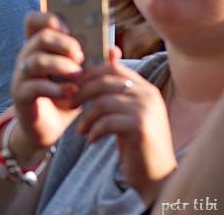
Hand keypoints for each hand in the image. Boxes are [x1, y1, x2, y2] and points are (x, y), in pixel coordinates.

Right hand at [12, 11, 86, 149]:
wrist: (48, 127)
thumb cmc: (65, 95)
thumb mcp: (82, 77)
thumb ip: (96, 62)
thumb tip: (115, 50)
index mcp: (39, 46)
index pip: (34, 20)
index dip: (50, 19)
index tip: (71, 30)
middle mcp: (27, 56)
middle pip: (40, 37)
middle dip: (64, 44)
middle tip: (81, 57)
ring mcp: (21, 75)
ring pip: (36, 61)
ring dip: (61, 66)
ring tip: (78, 76)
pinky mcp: (21, 94)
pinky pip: (34, 86)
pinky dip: (54, 89)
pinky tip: (69, 93)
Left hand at [73, 55, 175, 202]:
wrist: (157, 175)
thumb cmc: (137, 142)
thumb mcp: (127, 111)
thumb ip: (117, 89)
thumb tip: (109, 52)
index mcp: (146, 88)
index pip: (112, 67)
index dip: (89, 74)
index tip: (74, 87)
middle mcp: (148, 95)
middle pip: (104, 82)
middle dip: (81, 92)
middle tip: (70, 105)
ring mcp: (146, 110)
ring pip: (102, 102)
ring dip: (86, 117)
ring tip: (80, 129)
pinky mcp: (140, 127)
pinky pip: (106, 122)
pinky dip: (94, 131)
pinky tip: (90, 140)